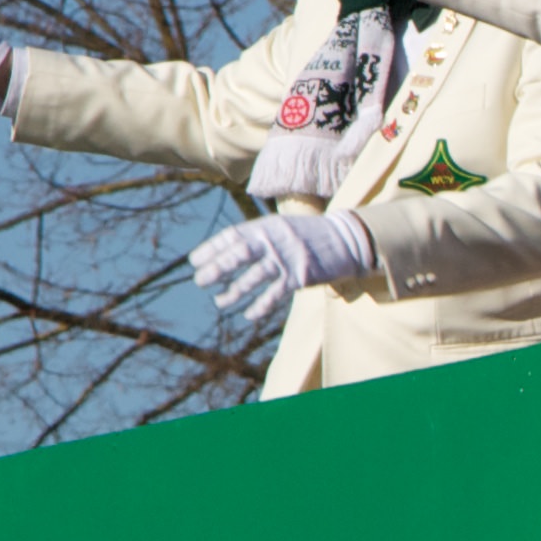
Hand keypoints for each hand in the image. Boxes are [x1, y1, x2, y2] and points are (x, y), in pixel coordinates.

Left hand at [187, 209, 368, 328]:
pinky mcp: (300, 276)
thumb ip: (260, 237)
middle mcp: (274, 240)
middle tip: (199, 281)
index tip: (194, 261)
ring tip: (220, 301)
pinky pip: (275, 294)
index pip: (232, 236)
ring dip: (234, 291)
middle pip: (239, 254)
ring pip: (254, 277)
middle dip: (216, 268)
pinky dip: (260, 306)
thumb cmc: (310, 235)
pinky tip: (249, 314)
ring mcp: (287, 258)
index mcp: (266, 226)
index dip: (211, 249)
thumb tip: (231, 250)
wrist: (345, 239)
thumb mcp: (282, 227)